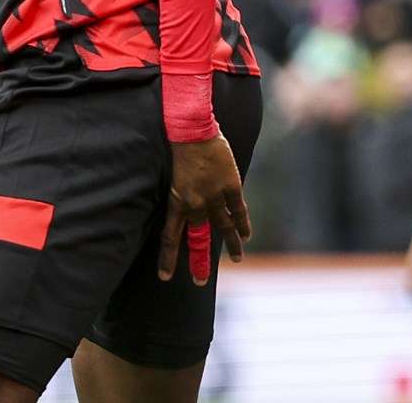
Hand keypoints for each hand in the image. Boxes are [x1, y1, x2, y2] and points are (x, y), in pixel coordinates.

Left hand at [158, 135, 250, 285]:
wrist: (192, 129)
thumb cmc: (178, 148)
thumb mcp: (171, 177)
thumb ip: (180, 196)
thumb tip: (185, 209)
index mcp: (176, 202)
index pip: (170, 238)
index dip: (168, 258)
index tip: (165, 277)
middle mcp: (194, 204)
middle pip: (198, 239)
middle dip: (198, 262)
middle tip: (199, 282)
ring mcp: (214, 196)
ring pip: (223, 227)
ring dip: (231, 245)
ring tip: (237, 259)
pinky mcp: (230, 186)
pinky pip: (238, 210)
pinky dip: (243, 224)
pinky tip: (247, 235)